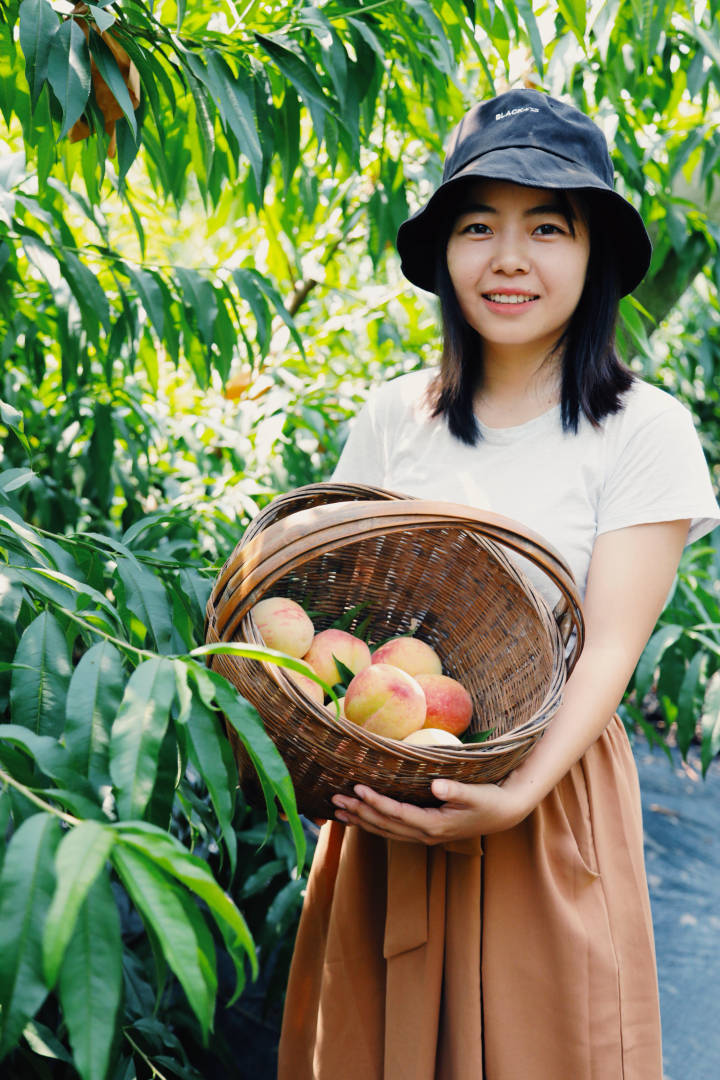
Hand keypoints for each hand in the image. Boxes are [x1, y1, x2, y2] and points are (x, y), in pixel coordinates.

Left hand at [331, 777, 529, 844]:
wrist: (503, 814)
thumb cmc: (490, 800)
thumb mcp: (476, 794)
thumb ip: (456, 790)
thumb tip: (437, 785)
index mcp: (434, 825)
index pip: (397, 814)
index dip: (375, 802)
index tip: (357, 788)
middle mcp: (425, 835)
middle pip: (384, 825)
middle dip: (359, 812)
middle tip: (334, 799)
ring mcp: (423, 835)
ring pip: (385, 831)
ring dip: (361, 821)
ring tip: (338, 811)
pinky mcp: (424, 831)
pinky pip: (392, 830)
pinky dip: (373, 824)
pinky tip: (360, 817)